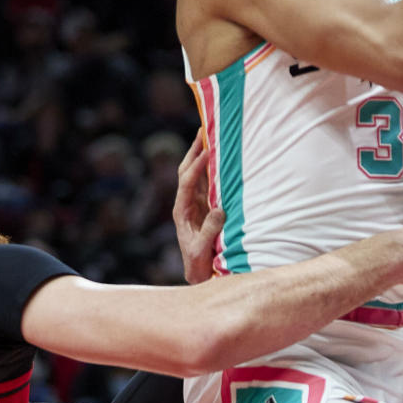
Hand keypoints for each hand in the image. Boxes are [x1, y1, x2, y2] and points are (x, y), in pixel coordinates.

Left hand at [173, 130, 225, 285]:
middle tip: (203, 129)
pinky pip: (208, 183)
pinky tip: (220, 156)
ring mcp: (195, 204)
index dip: (196, 166)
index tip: (207, 151)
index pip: (187, 182)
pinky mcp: (205, 207)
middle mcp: (186, 203)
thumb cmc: (198, 263)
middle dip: (194, 150)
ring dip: (202, 155)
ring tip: (211, 135)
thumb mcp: (202, 249)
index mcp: (181, 211)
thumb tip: (220, 208)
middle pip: (186, 171)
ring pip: (197, 174)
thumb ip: (210, 229)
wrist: (198, 273)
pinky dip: (212, 168)